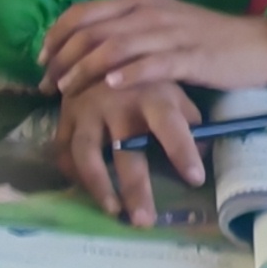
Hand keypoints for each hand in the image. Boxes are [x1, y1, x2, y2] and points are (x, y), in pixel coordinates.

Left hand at [37, 0, 266, 104]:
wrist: (255, 43)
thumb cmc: (202, 28)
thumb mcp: (160, 1)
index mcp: (137, 0)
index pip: (83, 12)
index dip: (57, 34)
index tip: (41, 58)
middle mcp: (148, 12)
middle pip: (93, 31)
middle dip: (63, 57)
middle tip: (46, 83)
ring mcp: (170, 34)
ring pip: (117, 47)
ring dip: (86, 69)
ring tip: (67, 89)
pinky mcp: (191, 58)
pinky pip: (155, 64)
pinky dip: (130, 74)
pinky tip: (111, 86)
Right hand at [54, 74, 218, 225]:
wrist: (101, 47)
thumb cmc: (148, 76)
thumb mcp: (175, 91)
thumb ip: (191, 123)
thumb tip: (204, 157)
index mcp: (153, 96)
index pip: (171, 126)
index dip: (183, 152)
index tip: (195, 179)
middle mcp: (117, 104)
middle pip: (126, 150)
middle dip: (135, 187)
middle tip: (144, 220)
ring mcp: (87, 109)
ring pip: (86, 153)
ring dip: (97, 185)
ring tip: (111, 211)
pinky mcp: (65, 113)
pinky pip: (63, 148)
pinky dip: (71, 172)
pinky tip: (84, 189)